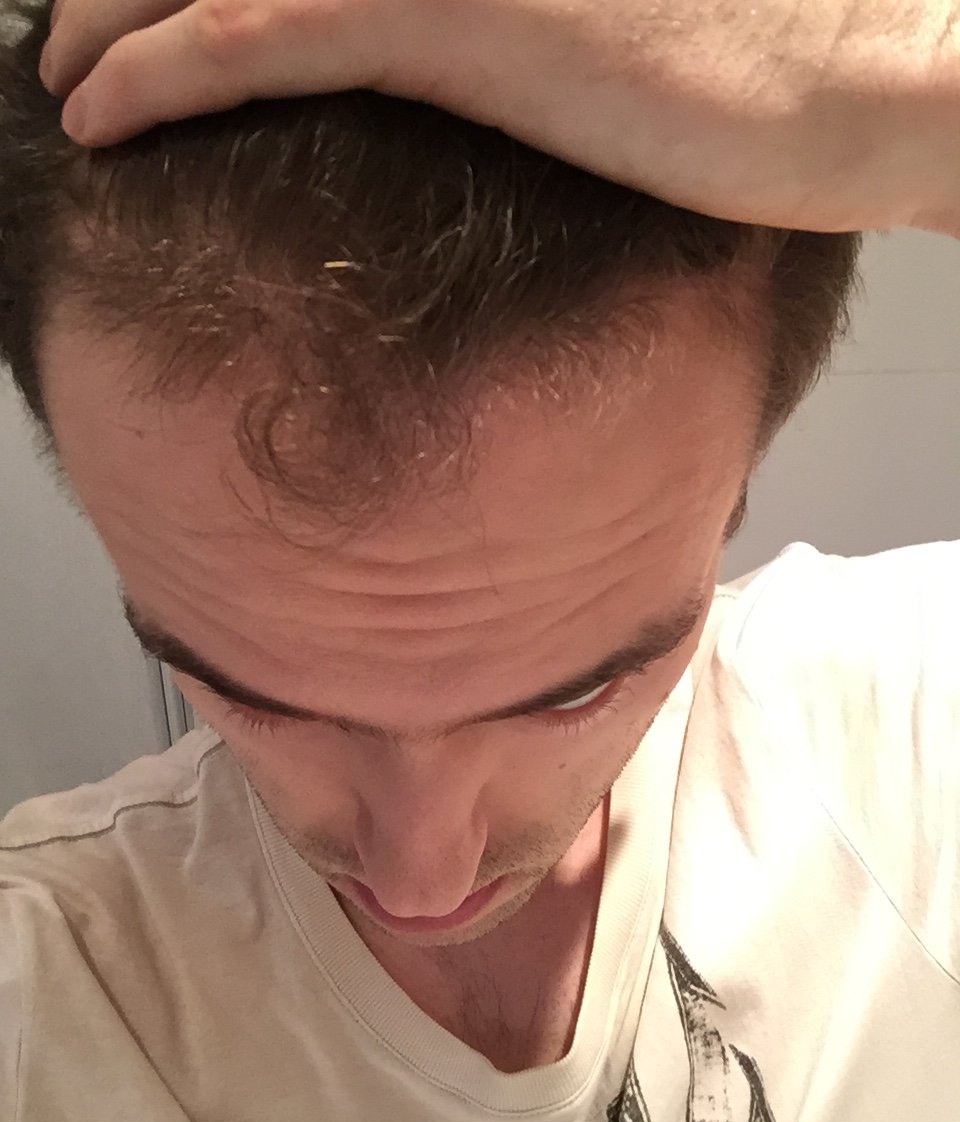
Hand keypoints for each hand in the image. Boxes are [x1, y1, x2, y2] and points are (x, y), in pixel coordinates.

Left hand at [38, 0, 959, 235]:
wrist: (848, 84)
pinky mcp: (449, 15)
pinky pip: (253, 32)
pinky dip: (158, 70)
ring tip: (66, 80)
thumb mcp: (612, 14)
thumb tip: (464, 45)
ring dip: (113, 21)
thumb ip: (514, 10)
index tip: (146, 10)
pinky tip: (97, 114)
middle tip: (73, 33)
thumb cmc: (761, 59)